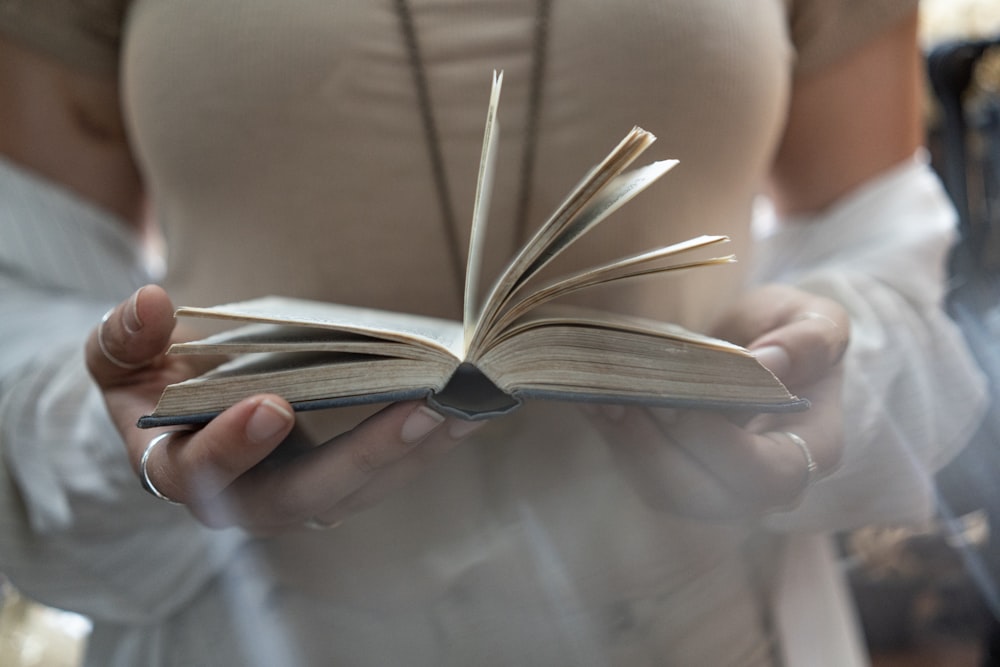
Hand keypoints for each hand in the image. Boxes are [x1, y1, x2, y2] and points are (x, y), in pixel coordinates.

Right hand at [86, 285, 483, 532]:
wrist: (186, 417)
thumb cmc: (153, 384)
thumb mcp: (120, 358)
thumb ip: (125, 337)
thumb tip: (150, 304)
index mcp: (180, 469)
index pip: (202, 472)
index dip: (233, 445)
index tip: (270, 405)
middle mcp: (244, 498)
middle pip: (303, 495)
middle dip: (366, 455)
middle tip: (421, 408)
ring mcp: (297, 495)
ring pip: (360, 489)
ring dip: (416, 450)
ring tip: (468, 404)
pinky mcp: (338, 483)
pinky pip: (386, 472)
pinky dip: (429, 442)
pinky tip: (470, 407)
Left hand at [585, 284, 848, 518]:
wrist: (768, 351)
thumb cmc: (795, 336)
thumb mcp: (819, 322)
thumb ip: (809, 340)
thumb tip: (769, 363)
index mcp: (813, 450)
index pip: (768, 475)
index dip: (720, 445)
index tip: (681, 399)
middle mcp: (764, 486)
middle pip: (707, 496)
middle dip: (659, 450)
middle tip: (625, 398)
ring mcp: (718, 488)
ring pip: (666, 492)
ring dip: (628, 446)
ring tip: (601, 397)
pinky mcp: (677, 476)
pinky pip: (642, 473)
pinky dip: (615, 438)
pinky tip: (593, 399)